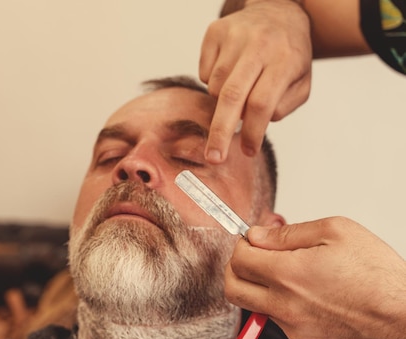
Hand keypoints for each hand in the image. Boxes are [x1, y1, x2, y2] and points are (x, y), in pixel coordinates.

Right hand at [200, 0, 311, 162]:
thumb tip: (253, 123)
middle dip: (220, 132)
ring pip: (216, 87)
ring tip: (240, 91)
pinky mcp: (215, 32)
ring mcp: (234, 35)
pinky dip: (214, 82)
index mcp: (285, 59)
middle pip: (232, 96)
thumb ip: (282, 106)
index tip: (247, 151)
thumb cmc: (289, 55)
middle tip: (214, 157)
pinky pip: (204, 73)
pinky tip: (230, 71)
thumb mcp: (301, 82)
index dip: (253, 132)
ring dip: (223, 102)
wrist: (278, 11)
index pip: (263, 103)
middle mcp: (258, 45)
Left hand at [225, 217, 405, 338]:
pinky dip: (284, 304)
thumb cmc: (377, 273)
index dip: (243, 244)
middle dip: (236, 269)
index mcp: (288, 274)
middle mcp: (284, 305)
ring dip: (262, 287)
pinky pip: (280, 320)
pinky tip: (310, 293)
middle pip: (233, 288)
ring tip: (292, 273)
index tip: (254, 240)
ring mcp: (293, 327)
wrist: (404, 315)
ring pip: (256, 305)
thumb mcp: (336, 231)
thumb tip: (257, 236)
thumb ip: (288, 233)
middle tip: (254, 257)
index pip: (239, 260)